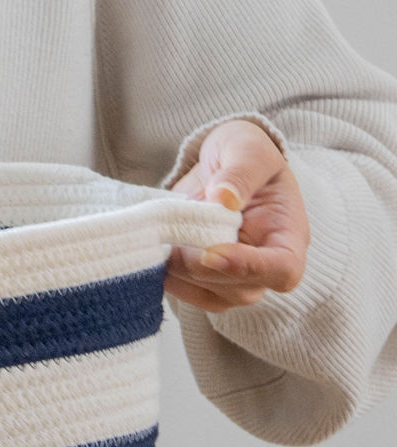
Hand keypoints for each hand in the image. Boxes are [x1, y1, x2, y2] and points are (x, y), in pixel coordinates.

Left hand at [165, 118, 309, 313]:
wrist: (218, 163)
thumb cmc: (242, 154)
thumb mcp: (247, 148)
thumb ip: (241, 172)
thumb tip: (224, 198)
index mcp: (288, 233)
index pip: (283, 269)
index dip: (248, 268)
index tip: (209, 252)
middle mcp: (267, 263)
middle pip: (244, 290)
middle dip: (202, 269)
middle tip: (173, 239)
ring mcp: (238, 277)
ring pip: (216, 298)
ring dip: (183, 277)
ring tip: (164, 243)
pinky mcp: (209, 281)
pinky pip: (194, 296)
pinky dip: (173, 283)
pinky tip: (158, 258)